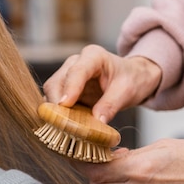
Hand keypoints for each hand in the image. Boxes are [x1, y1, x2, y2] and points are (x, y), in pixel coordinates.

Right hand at [42, 44, 161, 122]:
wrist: (132, 78)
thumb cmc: (131, 79)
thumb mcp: (127, 92)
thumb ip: (111, 105)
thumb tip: (97, 121)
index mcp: (93, 56)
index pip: (77, 71)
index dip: (70, 88)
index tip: (65, 105)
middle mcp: (75, 63)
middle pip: (57, 82)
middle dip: (57, 104)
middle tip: (63, 124)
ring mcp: (67, 76)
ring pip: (51, 93)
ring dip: (54, 111)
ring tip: (64, 127)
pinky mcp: (64, 90)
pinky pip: (54, 102)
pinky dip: (57, 114)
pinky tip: (64, 125)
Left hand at [74, 139, 183, 183]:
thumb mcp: (156, 146)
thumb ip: (128, 156)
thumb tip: (109, 160)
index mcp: (138, 170)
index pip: (96, 171)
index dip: (82, 163)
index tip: (77, 156)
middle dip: (94, 173)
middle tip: (100, 160)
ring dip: (114, 183)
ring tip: (128, 168)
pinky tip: (144, 181)